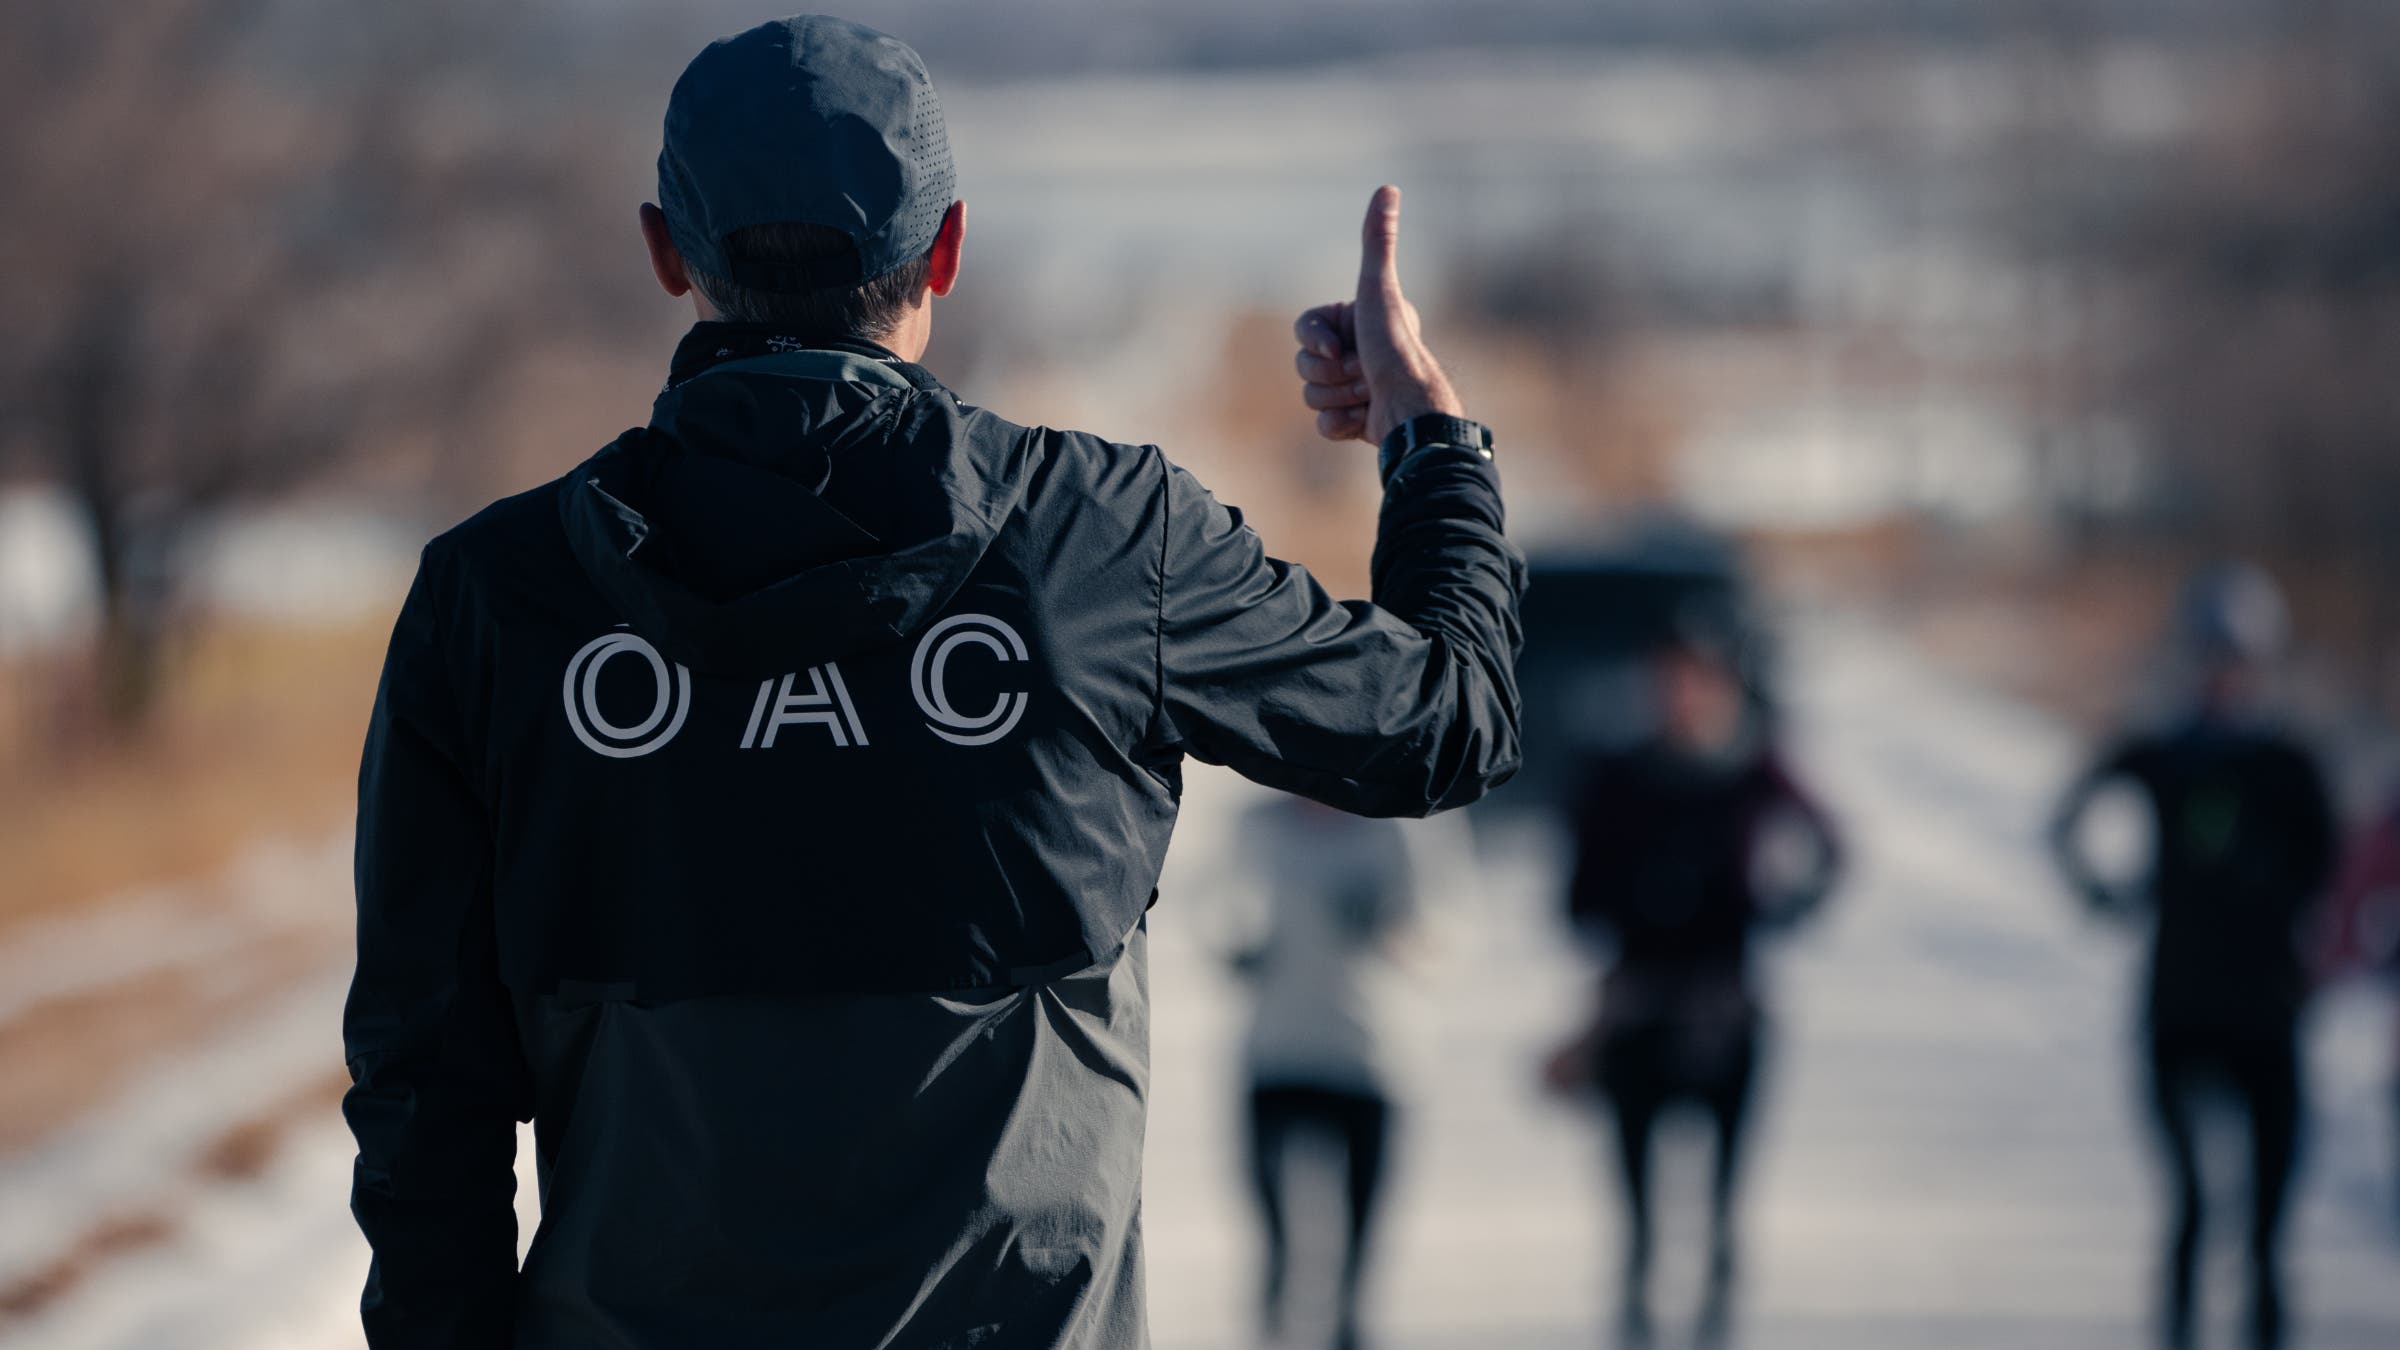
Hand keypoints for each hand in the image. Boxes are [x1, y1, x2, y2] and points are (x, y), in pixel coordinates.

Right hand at [1293, 184, 1462, 444]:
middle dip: (1331, 374)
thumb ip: (1377, 241)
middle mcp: (1354, 353)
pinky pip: (1322, 424)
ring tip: (1370, 395)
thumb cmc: (1394, 349)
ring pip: (1311, 394)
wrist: (1410, 411)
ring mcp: (1352, 390)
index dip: (1315, 344)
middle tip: (1364, 373)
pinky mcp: (1354, 422)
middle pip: (1304, 365)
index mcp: (1355, 323)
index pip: (1303, 331)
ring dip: (1339, 398)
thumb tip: (1388, 188)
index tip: (1342, 350)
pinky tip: (1366, 419)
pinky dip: (1341, 425)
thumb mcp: (1379, 289)